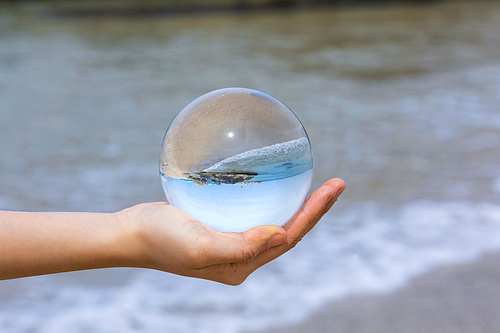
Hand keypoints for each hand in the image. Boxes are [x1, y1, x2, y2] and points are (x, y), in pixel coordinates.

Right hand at [119, 178, 344, 284]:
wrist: (131, 234)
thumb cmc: (161, 240)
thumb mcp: (199, 246)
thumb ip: (241, 246)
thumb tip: (280, 234)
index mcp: (242, 264)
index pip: (289, 238)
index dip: (314, 214)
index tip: (334, 188)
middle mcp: (242, 256)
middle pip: (288, 230)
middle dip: (314, 208)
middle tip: (336, 183)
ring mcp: (232, 241)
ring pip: (273, 220)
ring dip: (296, 202)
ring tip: (315, 181)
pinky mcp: (220, 226)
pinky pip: (254, 210)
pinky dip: (270, 196)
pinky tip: (273, 181)